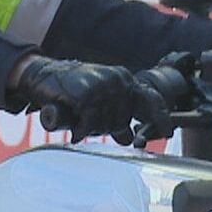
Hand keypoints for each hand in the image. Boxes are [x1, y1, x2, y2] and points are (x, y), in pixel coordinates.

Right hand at [6, 56, 165, 141]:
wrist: (43, 75)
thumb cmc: (74, 89)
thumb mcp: (100, 100)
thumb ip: (117, 116)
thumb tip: (131, 137)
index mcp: (125, 80)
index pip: (150, 99)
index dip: (160, 117)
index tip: (167, 132)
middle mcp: (118, 80)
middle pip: (123, 120)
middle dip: (107, 128)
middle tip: (89, 121)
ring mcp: (103, 86)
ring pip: (107, 124)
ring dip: (92, 129)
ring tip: (80, 118)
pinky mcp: (86, 95)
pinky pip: (89, 124)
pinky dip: (80, 130)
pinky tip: (74, 129)